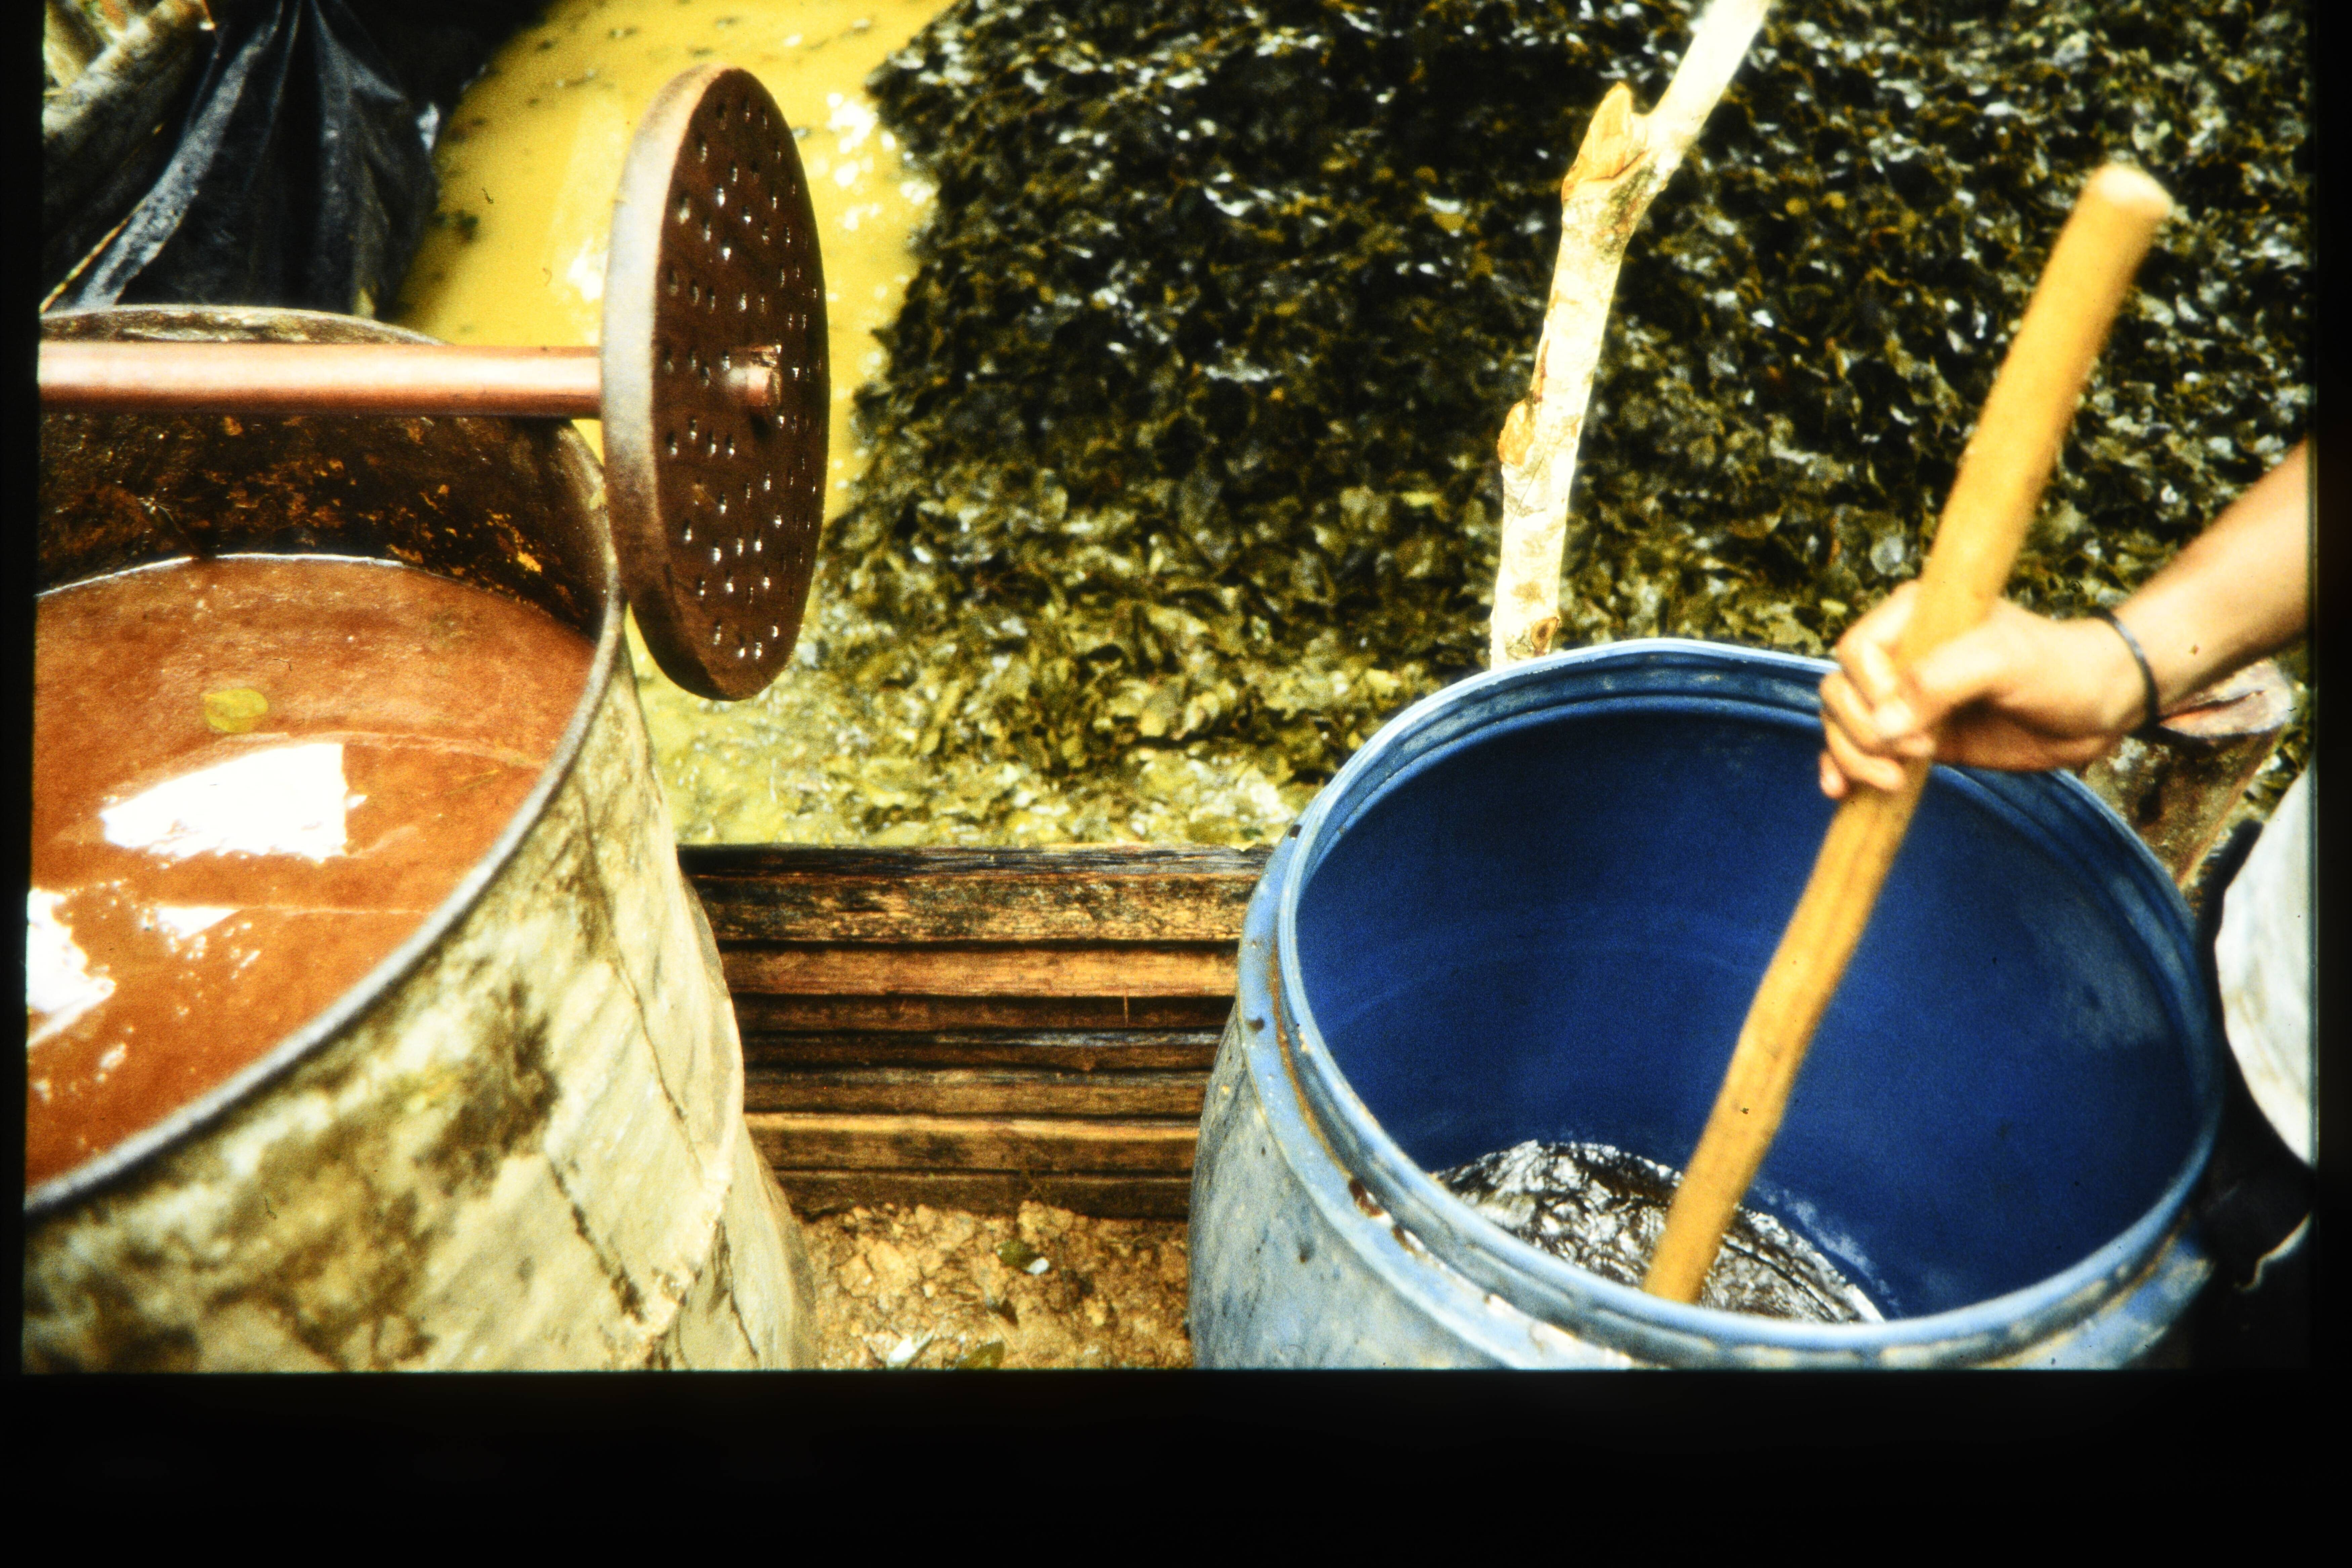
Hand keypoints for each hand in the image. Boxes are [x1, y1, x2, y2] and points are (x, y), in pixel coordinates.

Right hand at [1816, 583, 2145, 797]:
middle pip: (1840, 691)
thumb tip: (1882, 725)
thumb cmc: (2060, 667)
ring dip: (1853, 756)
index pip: (1856, 651)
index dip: (1873, 691)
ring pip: (1842, 724)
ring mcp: (1904, 699)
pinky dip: (1842, 769)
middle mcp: (1901, 655)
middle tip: (1917, 752)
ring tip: (1893, 780)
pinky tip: (1841, 791)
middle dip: (1862, 731)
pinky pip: (1858, 750)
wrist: (2099, 706)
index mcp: (1915, 617)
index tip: (1917, 721)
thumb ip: (1940, 681)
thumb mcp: (2003, 660)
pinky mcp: (1913, 737)